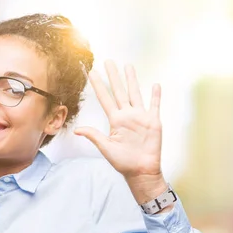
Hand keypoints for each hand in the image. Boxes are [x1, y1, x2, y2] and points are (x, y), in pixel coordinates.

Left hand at [74, 61, 161, 178]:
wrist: (141, 171)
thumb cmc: (123, 162)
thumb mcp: (106, 147)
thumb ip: (94, 135)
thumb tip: (77, 130)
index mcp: (115, 120)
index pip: (105, 99)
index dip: (99, 86)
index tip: (92, 73)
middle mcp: (127, 115)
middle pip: (119, 91)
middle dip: (114, 76)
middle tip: (108, 61)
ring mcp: (140, 117)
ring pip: (135, 93)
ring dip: (132, 80)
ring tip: (128, 66)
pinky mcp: (153, 121)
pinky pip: (154, 105)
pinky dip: (155, 95)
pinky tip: (155, 85)